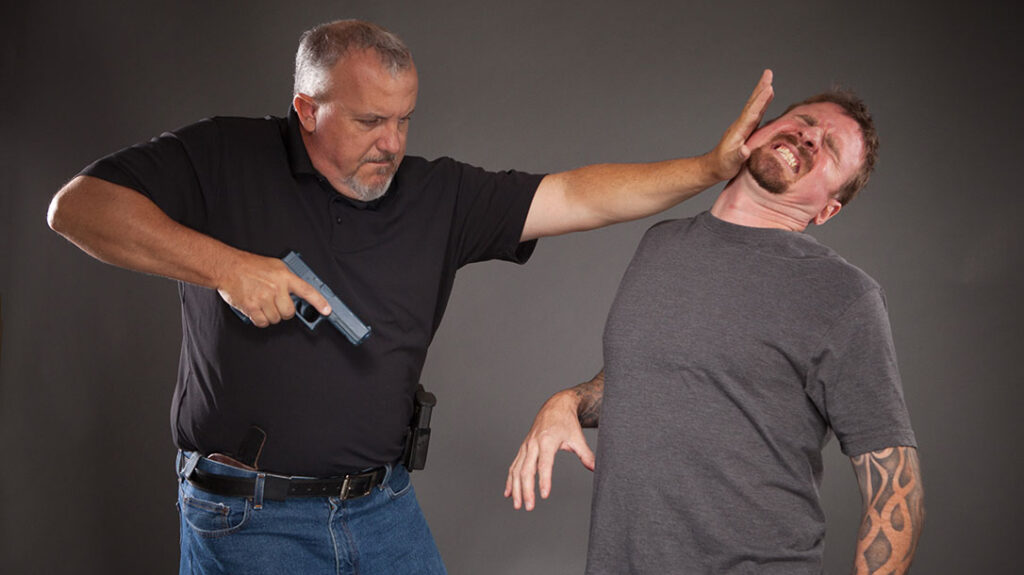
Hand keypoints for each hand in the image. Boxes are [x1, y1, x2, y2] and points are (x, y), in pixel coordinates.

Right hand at [216, 252, 330, 326]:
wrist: (227, 267)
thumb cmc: (249, 265)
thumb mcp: (275, 266)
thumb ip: (288, 278)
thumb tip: (298, 291)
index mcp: (284, 276)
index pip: (307, 290)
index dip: (319, 302)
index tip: (327, 310)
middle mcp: (276, 288)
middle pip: (289, 312)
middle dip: (284, 311)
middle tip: (276, 304)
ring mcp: (264, 298)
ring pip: (276, 319)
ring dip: (271, 315)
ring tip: (263, 303)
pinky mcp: (252, 307)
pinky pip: (262, 322)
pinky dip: (260, 320)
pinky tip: (256, 310)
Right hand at [504, 390, 595, 510]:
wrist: (555, 406)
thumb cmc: (567, 422)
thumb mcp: (577, 437)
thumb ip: (586, 455)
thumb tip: (596, 469)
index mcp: (547, 441)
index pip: (544, 464)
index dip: (544, 480)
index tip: (544, 495)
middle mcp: (533, 444)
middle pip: (526, 470)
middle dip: (526, 490)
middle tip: (529, 507)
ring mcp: (526, 446)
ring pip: (517, 469)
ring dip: (516, 488)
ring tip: (518, 505)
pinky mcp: (523, 448)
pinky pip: (514, 465)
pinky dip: (510, 480)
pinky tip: (509, 493)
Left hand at [707, 69, 774, 179]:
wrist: (714, 166)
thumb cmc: (723, 166)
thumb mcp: (730, 163)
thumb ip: (738, 156)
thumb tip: (745, 150)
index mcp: (739, 131)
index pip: (752, 113)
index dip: (761, 101)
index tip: (769, 88)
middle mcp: (741, 125)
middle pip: (753, 104)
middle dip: (761, 88)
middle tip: (768, 73)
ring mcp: (743, 126)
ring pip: (754, 106)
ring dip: (762, 93)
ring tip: (769, 81)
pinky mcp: (746, 130)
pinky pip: (756, 113)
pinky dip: (762, 104)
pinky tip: (766, 100)